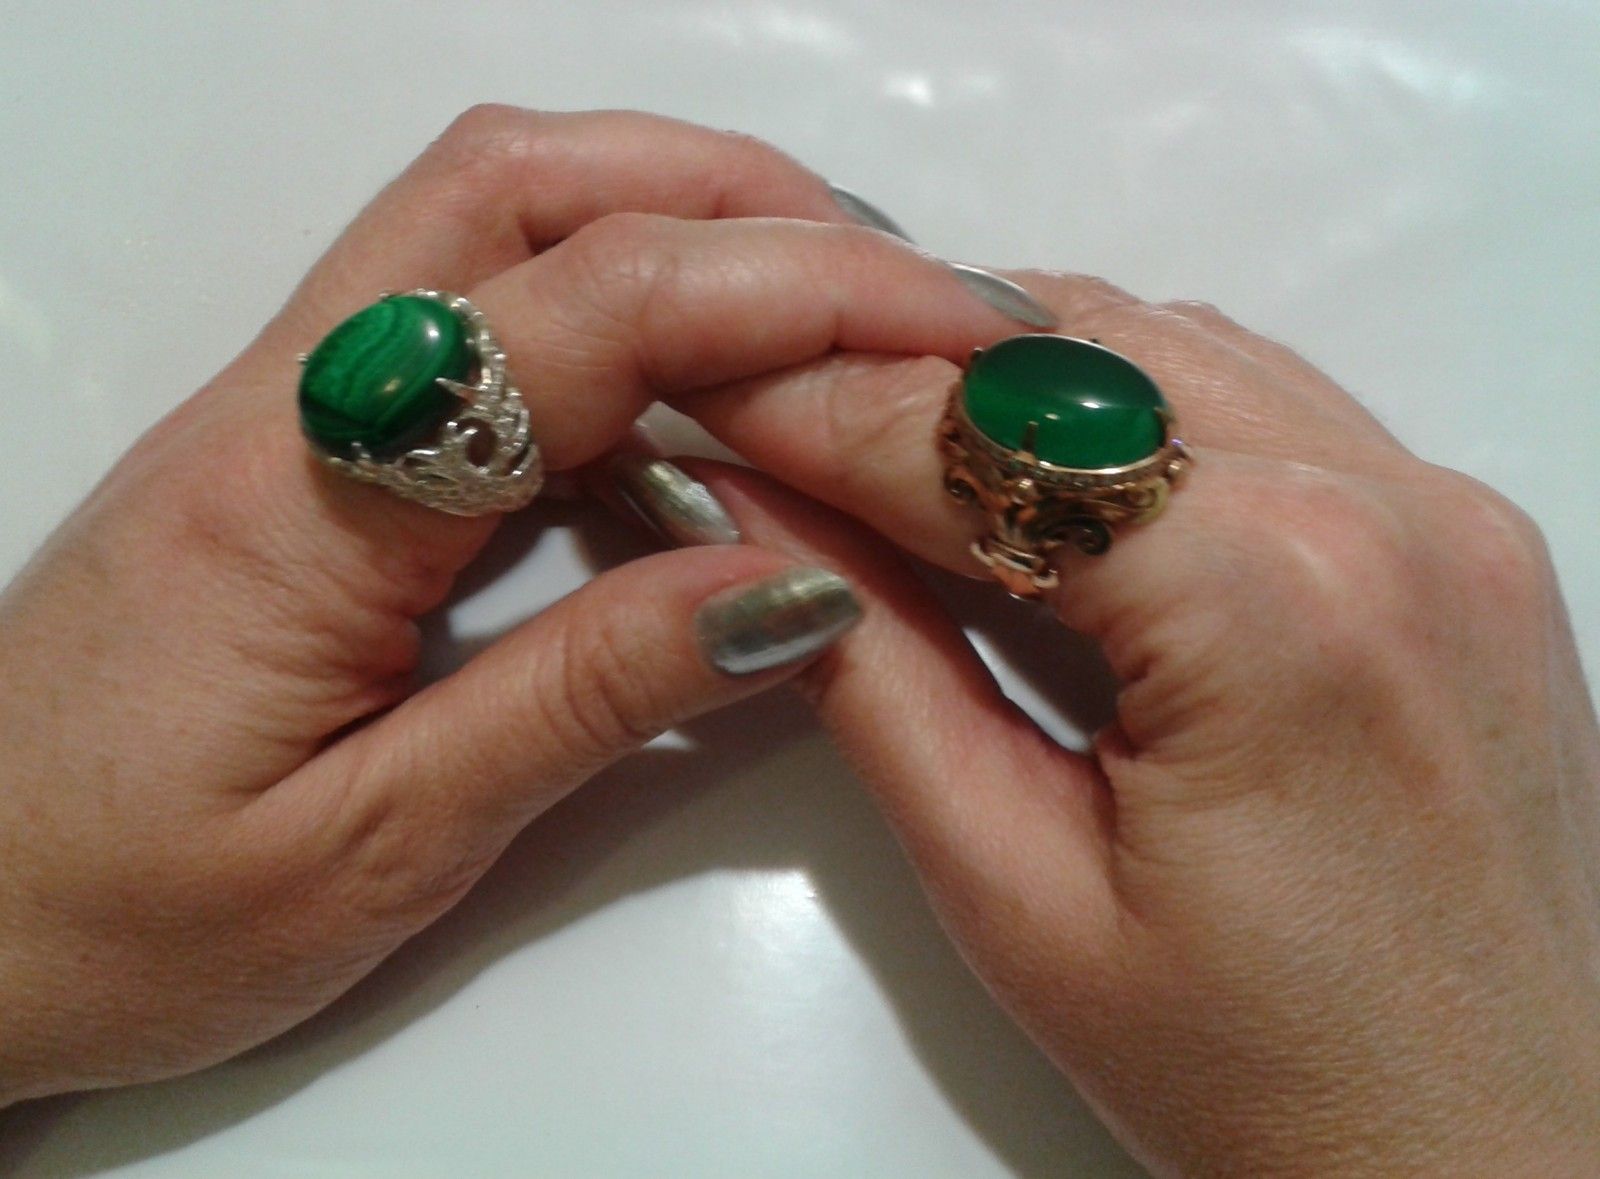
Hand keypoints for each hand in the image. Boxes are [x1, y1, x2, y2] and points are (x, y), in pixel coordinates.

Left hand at [0, 106, 1029, 1103]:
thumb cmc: (118, 917)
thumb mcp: (373, 849)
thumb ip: (583, 701)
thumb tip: (792, 588)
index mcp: (310, 495)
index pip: (586, 316)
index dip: (787, 292)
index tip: (945, 326)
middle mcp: (292, 401)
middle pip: (520, 183)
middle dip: (735, 196)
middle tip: (898, 284)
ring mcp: (289, 408)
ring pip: (492, 219)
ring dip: (675, 224)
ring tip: (829, 312)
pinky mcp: (303, 446)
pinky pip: (473, 315)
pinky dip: (614, 309)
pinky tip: (695, 398)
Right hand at [669, 277, 1599, 1174]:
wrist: (1496, 1157)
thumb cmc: (1271, 1079)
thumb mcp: (1017, 895)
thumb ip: (873, 677)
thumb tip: (753, 521)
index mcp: (1272, 606)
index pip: (979, 440)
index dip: (813, 402)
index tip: (706, 385)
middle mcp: (1386, 510)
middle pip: (1076, 348)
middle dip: (901, 363)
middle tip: (774, 407)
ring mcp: (1446, 507)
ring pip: (1170, 346)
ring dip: (1010, 378)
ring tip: (888, 449)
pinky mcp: (1465, 533)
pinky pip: (1261, 400)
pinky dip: (1128, 410)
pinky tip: (1046, 483)